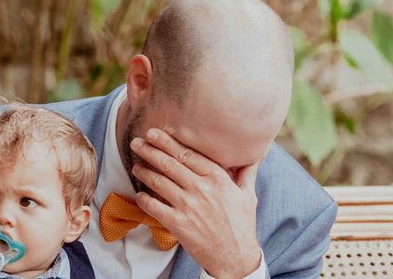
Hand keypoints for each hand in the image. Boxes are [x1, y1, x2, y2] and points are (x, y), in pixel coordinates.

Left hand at [130, 128, 261, 278]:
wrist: (236, 259)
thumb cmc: (242, 226)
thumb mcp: (248, 195)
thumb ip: (247, 172)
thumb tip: (256, 154)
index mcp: (218, 178)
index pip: (188, 154)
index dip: (169, 142)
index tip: (155, 133)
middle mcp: (202, 188)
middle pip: (170, 163)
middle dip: (151, 150)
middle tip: (137, 142)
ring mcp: (189, 206)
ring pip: (160, 182)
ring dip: (145, 171)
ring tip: (136, 165)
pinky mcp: (178, 224)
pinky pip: (155, 207)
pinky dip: (144, 199)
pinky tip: (139, 194)